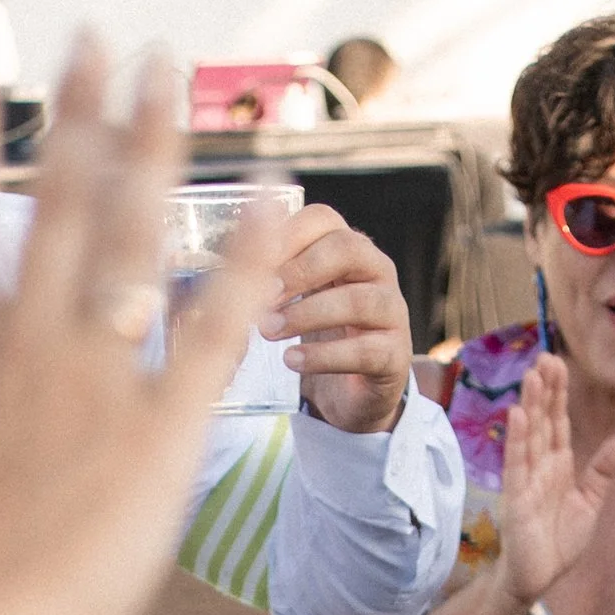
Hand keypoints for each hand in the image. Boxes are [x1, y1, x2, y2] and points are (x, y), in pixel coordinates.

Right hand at [0, 17, 274, 614]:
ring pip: (139, 239)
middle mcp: (22, 341)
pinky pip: (213, 332)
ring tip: (173, 77)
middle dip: (86, 107)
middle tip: (108, 39)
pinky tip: (276, 201)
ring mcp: (92, 385)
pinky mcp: (156, 444)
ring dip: (159, 148)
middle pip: (65, 194)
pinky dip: (246, 262)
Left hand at [261, 203, 412, 433]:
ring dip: (308, 313)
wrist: (350, 394)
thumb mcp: (293, 297)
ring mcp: (392, 312)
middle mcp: (376, 271)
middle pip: (346, 250)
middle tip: (260, 295)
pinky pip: (365, 350)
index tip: (251, 259)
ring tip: (268, 330)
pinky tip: (291, 361)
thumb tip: (220, 259)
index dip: (287, 234)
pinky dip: (324, 356)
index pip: (323, 220)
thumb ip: (269, 273)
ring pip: (359, 300)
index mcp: (348, 248)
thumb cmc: (317, 335)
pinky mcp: (394, 357)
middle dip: (299, 270)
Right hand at [495, 352, 614, 614]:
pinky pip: (516, 465)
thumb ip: (603, 471)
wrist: (539, 577)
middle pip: (542, 421)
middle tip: (545, 356)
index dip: (559, 394)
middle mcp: (539, 467)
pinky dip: (517, 440)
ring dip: (530, 405)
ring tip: (532, 376)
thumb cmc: (559, 542)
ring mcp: (525, 481)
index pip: (558, 422)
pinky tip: (518, 415)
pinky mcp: (516, 499)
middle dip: (544, 390)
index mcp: (558, 466)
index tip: (560, 363)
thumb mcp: (590, 502)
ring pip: (529, 436)